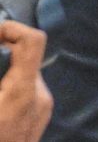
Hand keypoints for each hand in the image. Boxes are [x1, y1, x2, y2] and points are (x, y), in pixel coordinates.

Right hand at [0, 20, 52, 141]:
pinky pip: (25, 93)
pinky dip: (7, 88)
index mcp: (22, 92)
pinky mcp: (39, 120)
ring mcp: (42, 109)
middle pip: (24, 58)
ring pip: (23, 76)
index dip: (11, 28)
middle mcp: (39, 96)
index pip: (32, 40)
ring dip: (2, 73)